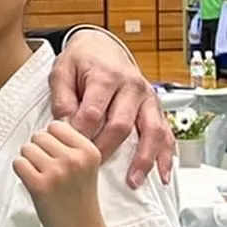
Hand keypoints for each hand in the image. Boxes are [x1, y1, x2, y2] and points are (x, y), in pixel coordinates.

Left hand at [13, 121, 104, 226]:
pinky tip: (33, 183)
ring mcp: (56, 171)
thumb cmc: (80, 197)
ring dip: (29, 161)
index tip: (57, 156)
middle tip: (48, 169)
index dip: (51, 140)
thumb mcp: (86, 166)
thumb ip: (69, 145)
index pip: (56, 126)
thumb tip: (44, 128)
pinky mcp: (39, 185)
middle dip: (38, 150)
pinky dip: (21, 172)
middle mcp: (74, 158)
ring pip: (26, 148)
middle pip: (39, 136)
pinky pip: (18, 163)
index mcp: (88, 150)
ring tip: (42, 176)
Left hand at [49, 29, 172, 188]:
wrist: (100, 47)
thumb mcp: (61, 72)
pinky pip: (166, 133)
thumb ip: (61, 98)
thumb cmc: (79, 62)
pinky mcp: (155, 107)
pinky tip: (161, 173)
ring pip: (151, 131)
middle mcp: (132, 86)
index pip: (93, 111)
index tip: (68, 148)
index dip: (80, 133)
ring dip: (143, 158)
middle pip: (121, 124)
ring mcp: (148, 97)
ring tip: (133, 180)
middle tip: (91, 167)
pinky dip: (166, 154)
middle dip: (106, 149)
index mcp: (106, 76)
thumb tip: (64, 126)